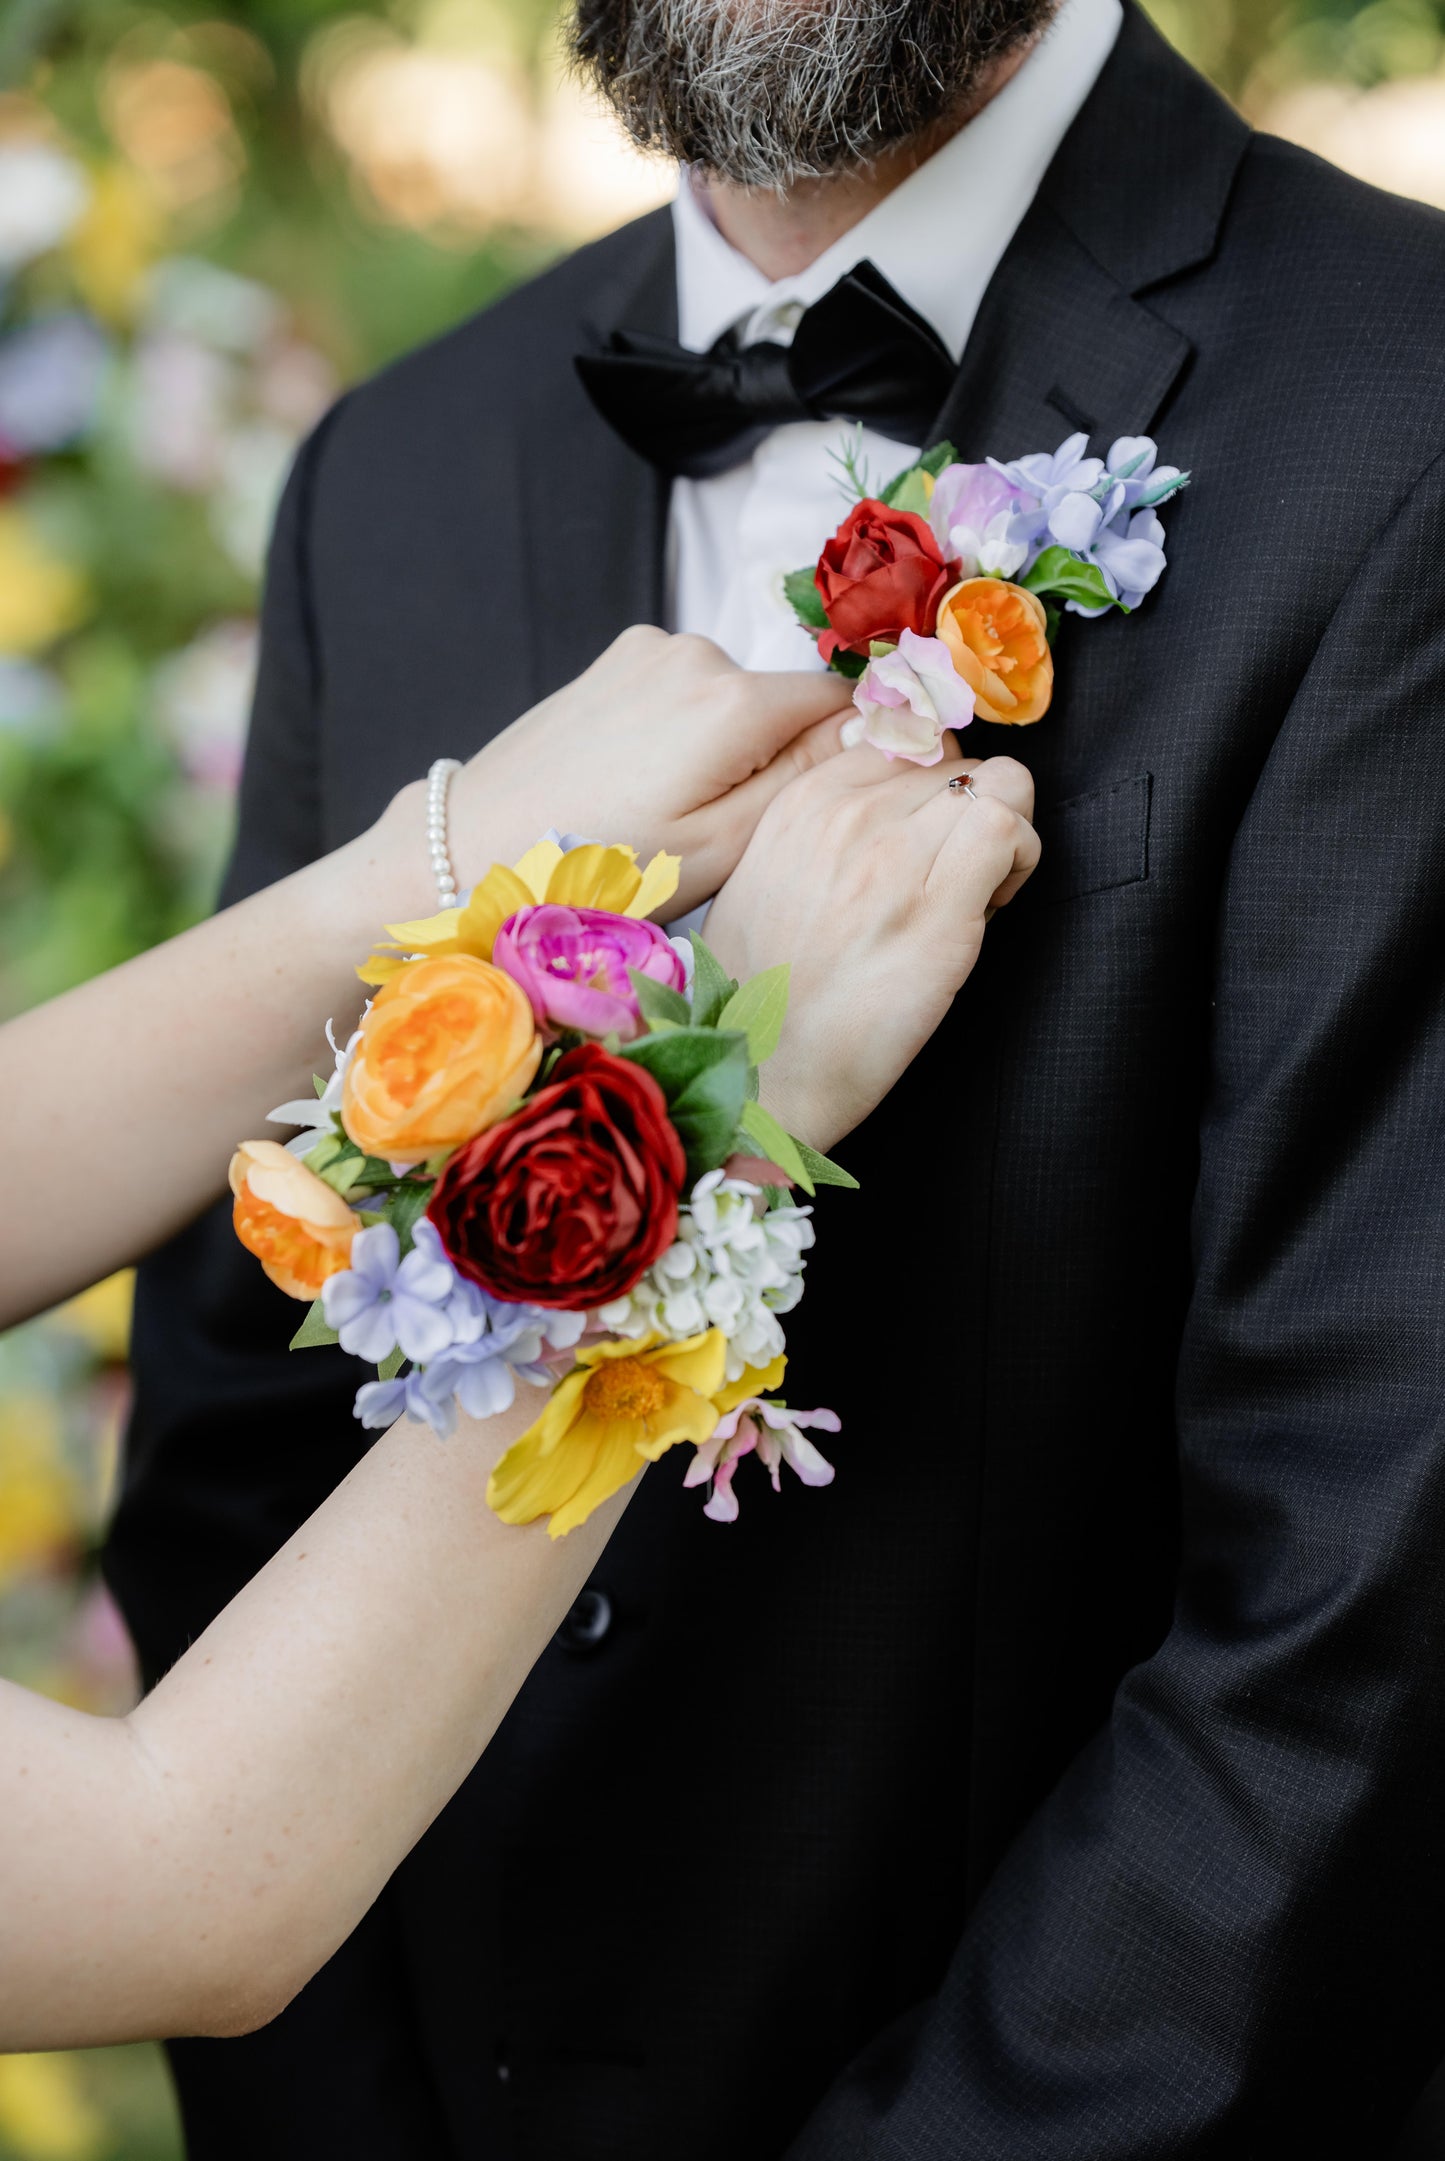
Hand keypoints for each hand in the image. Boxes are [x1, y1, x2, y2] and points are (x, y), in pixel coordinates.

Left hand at [446, 628, 854, 915]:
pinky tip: (638, 778)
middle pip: (784, 698)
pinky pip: (684, 688)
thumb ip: (805, 780)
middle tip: (720, 825)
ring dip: (724, 744)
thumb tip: (875, 725)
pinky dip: (680, 728)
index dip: (850, 748)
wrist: (476, 845)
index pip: (842, 700)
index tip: (824, 800)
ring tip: (668, 807)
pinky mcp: (617, 657)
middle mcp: (698, 652)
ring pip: (734, 696)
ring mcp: (651, 648)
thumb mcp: (721, 845)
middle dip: (774, 753)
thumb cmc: (601, 865)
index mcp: (735, 699)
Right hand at [703, 748, 1039, 1152]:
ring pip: (997, 781)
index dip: (929, 785)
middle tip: (951, 874)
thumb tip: (883, 794)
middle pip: (955, 759)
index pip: (904, 739)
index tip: (923, 836)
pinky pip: (1008, 830)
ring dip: (1001, 832)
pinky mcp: (939, 914)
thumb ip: (815, 826)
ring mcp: (894, 860)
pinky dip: (1019, 858)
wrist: (760, 1074)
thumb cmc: (760, 993)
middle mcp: (848, 816)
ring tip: (975, 890)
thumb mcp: (761, 878)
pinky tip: (992, 903)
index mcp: (801, 803)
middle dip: (965, 810)